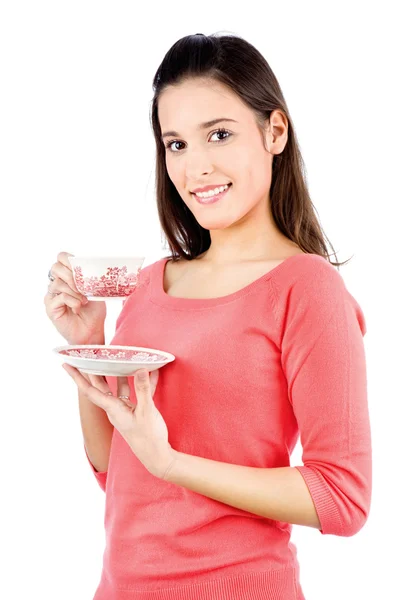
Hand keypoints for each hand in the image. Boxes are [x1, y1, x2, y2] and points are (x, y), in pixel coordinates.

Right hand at [44, 251, 105, 344]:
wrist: (92, 331)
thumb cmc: (94, 311)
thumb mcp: (95, 290)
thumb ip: (89, 278)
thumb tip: (90, 267)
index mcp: (67, 277)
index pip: (61, 258)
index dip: (69, 259)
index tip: (80, 268)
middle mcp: (56, 284)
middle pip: (55, 267)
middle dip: (71, 275)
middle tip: (82, 286)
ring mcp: (52, 295)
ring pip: (58, 283)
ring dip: (75, 291)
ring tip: (84, 300)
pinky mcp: (50, 307)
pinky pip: (60, 297)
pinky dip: (72, 300)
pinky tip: (78, 307)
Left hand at [62, 364, 176, 478]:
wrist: (157, 457)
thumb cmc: (149, 438)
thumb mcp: (146, 412)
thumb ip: (143, 390)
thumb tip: (140, 369)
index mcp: (112, 409)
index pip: (89, 390)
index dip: (77, 377)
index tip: (66, 364)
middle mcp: (115, 409)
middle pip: (100, 386)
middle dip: (93, 370)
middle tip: (85, 356)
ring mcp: (125, 410)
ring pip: (118, 387)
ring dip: (118, 373)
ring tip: (115, 358)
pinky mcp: (136, 411)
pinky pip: (136, 393)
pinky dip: (141, 383)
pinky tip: (151, 373)